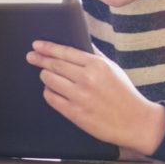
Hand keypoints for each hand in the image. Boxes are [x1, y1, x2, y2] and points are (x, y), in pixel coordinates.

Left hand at [26, 40, 164, 154]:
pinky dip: (48, 92)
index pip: (66, 52)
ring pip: (50, 81)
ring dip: (44, 76)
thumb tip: (81, 42)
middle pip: (54, 65)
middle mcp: (87, 79)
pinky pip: (51, 98)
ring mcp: (80, 96)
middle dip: (39, 59)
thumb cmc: (124, 94)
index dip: (48, 47)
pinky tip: (52, 90)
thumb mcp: (114, 68)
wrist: (134, 121)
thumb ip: (96, 55)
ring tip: (45, 75)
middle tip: (31, 56)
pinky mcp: (74, 113)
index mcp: (98, 65)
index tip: (37, 45)